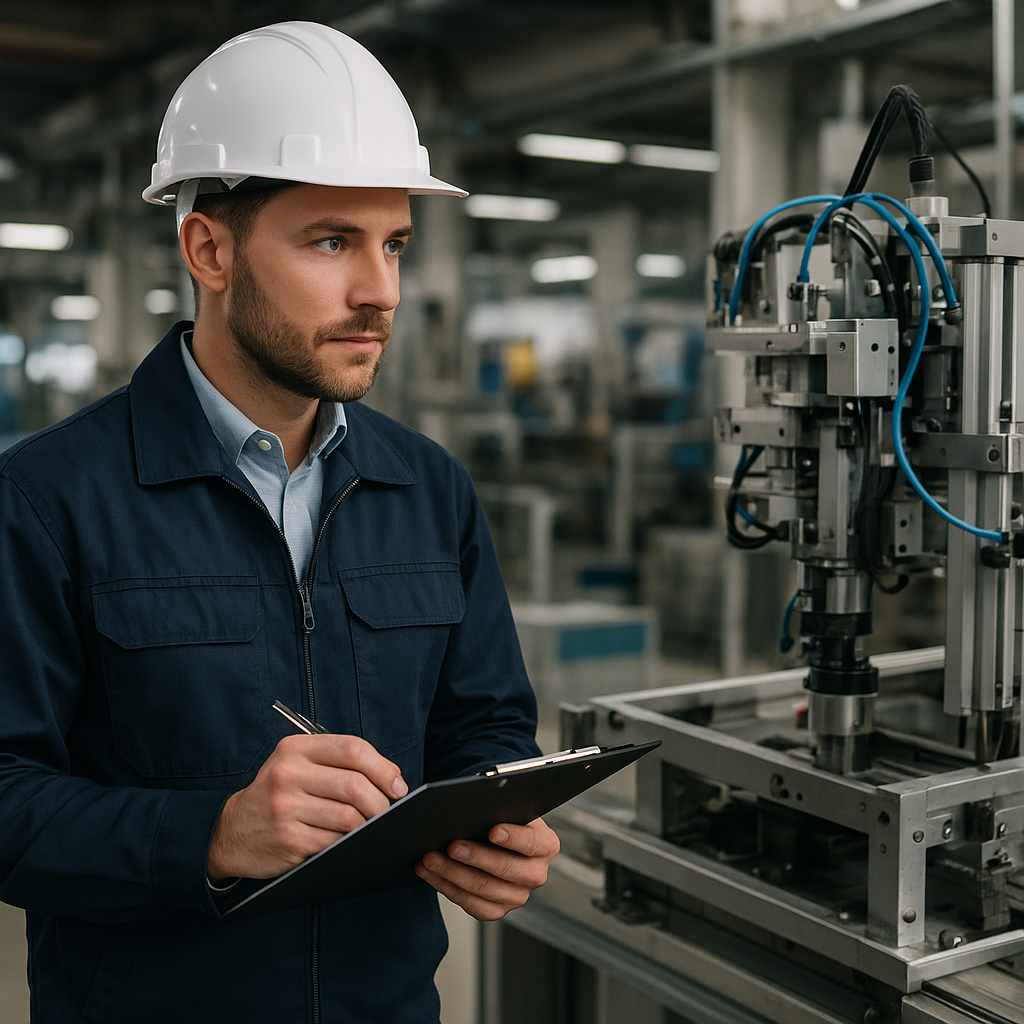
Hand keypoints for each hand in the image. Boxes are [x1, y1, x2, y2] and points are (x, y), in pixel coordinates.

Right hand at [208, 734, 406, 881]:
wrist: (232, 832)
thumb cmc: (276, 794)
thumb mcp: (296, 763)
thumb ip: (337, 761)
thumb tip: (391, 776)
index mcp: (295, 748)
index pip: (353, 749)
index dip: (383, 767)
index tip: (397, 784)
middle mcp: (288, 774)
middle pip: (355, 785)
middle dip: (381, 801)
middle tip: (386, 810)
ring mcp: (286, 809)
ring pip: (349, 816)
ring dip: (367, 824)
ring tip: (368, 826)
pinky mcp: (289, 840)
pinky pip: (335, 841)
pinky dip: (348, 842)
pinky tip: (347, 840)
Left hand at [414, 818, 558, 920]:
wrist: (497, 843)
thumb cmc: (501, 820)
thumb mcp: (509, 809)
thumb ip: (500, 807)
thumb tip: (475, 805)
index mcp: (545, 845)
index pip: (531, 842)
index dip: (513, 837)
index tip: (493, 830)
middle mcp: (536, 874)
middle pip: (504, 868)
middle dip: (474, 856)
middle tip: (451, 845)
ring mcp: (517, 896)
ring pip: (482, 888)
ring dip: (451, 873)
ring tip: (430, 858)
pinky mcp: (497, 910)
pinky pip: (470, 904)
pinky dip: (446, 887)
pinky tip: (430, 873)